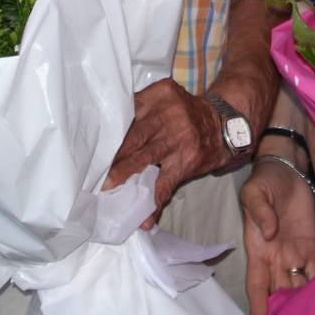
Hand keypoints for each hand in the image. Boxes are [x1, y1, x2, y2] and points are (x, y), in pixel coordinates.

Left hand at [106, 79, 224, 227]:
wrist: (225, 125)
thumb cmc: (186, 113)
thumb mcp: (166, 98)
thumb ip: (140, 106)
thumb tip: (104, 125)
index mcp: (159, 95)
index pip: (128, 110)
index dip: (109, 129)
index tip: (90, 144)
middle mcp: (168, 115)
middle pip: (133, 136)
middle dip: (112, 155)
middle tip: (92, 170)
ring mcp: (177, 140)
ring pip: (144, 159)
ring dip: (124, 176)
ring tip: (107, 190)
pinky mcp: (186, 161)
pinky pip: (166, 184)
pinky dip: (154, 203)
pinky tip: (145, 219)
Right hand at [240, 158, 314, 314]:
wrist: (287, 168)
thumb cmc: (265, 181)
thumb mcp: (253, 192)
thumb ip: (259, 212)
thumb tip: (269, 233)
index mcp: (259, 250)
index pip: (257, 285)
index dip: (259, 308)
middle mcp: (276, 258)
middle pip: (280, 293)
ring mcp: (295, 253)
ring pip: (299, 286)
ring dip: (304, 306)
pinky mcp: (313, 245)